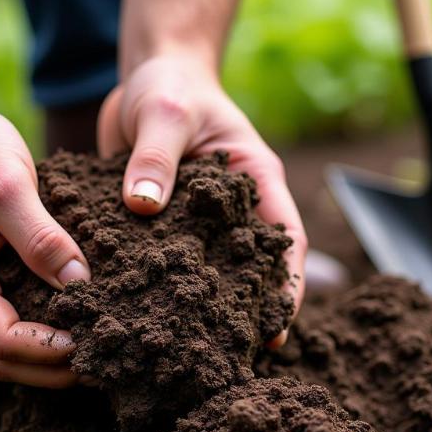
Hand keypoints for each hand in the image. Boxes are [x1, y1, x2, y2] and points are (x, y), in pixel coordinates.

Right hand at [0, 92, 90, 387]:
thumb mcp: (9, 185)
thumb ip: (42, 239)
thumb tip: (80, 284)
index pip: (5, 343)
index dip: (53, 353)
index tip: (99, 340)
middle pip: (1, 360)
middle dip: (52, 369)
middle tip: (106, 360)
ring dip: (44, 357)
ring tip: (94, 348)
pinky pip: (0, 323)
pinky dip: (35, 334)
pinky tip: (70, 322)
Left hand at [97, 55, 306, 342]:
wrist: (149, 74)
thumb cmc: (170, 85)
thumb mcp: (166, 112)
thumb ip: (156, 155)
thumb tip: (143, 206)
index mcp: (255, 181)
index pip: (286, 242)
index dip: (289, 288)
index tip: (278, 330)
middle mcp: (234, 207)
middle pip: (251, 268)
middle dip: (247, 311)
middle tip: (232, 357)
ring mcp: (201, 219)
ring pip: (211, 271)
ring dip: (205, 307)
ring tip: (189, 351)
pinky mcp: (167, 223)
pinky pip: (169, 259)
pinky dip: (163, 286)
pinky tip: (142, 315)